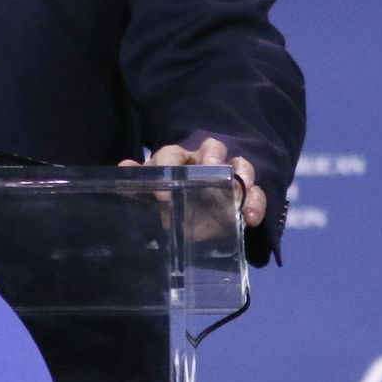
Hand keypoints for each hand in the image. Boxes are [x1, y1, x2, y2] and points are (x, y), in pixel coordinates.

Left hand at [119, 137, 266, 227]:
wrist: (188, 234)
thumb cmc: (166, 210)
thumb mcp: (150, 202)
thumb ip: (138, 187)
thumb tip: (125, 167)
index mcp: (176, 163)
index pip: (172, 153)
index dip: (168, 164)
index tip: (163, 189)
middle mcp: (204, 165)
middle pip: (212, 148)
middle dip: (212, 154)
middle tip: (210, 167)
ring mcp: (227, 180)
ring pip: (240, 165)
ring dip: (242, 174)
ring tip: (241, 191)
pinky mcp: (244, 199)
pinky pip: (256, 194)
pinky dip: (256, 203)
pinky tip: (251, 219)